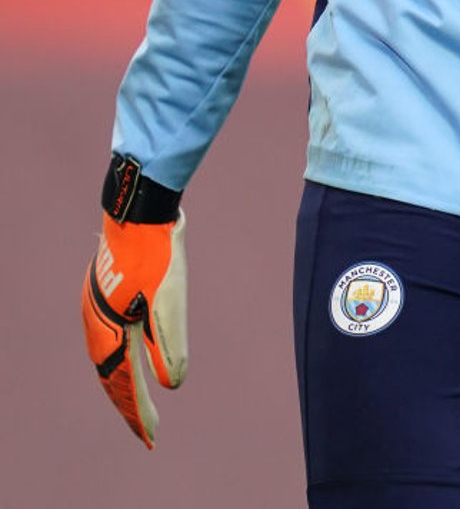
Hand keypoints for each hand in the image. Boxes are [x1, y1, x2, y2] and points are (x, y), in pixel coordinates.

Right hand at [81, 211, 187, 446]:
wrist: (139, 209)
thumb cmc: (157, 253)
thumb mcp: (170, 299)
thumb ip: (169, 343)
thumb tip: (173, 384)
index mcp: (112, 329)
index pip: (126, 384)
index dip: (139, 413)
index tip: (152, 438)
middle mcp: (98, 324)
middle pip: (112, 376)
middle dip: (129, 404)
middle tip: (146, 430)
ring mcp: (97, 308)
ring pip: (107, 356)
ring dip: (121, 381)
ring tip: (136, 402)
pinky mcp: (103, 294)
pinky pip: (106, 336)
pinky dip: (117, 356)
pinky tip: (125, 355)